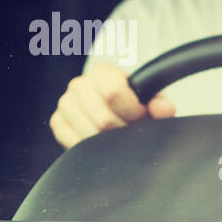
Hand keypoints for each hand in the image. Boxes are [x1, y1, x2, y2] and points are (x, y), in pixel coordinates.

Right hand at [49, 61, 175, 148]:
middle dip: (123, 131)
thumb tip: (164, 109)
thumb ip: (160, 105)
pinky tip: (103, 143)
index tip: (140, 117)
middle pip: (103, 119)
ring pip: (90, 135)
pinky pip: (76, 145)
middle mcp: (79, 85)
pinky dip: (94, 149)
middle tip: (131, 130)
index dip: (132, 111)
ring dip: (110, 142)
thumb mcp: (151, 103)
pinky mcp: (57, 123)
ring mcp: (65, 104)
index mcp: (102, 72)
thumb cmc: (134, 106)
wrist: (116, 113)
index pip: (113, 92)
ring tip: (119, 136)